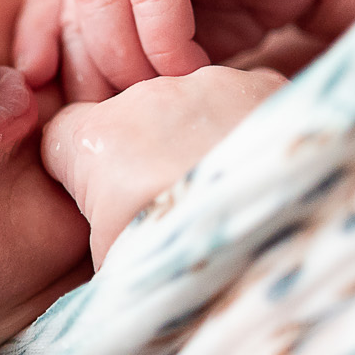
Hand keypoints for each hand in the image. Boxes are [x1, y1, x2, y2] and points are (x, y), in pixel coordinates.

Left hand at [16, 0, 354, 102]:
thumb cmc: (243, 12)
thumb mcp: (171, 48)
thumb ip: (122, 61)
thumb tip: (63, 116)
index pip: (47, 3)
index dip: (39, 49)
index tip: (48, 101)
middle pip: (73, 7)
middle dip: (98, 72)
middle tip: (135, 112)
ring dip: (130, 58)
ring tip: (169, 92)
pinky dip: (165, 36)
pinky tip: (194, 69)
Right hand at [41, 67, 286, 267]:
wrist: (289, 246)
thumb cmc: (190, 270)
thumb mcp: (117, 271)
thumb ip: (101, 236)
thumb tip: (111, 248)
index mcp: (99, 141)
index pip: (64, 136)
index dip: (82, 172)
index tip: (109, 206)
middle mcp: (152, 94)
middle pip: (133, 118)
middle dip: (149, 154)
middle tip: (184, 209)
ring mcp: (216, 83)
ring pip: (193, 106)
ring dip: (204, 139)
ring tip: (234, 196)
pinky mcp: (271, 84)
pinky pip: (246, 101)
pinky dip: (253, 130)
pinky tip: (267, 175)